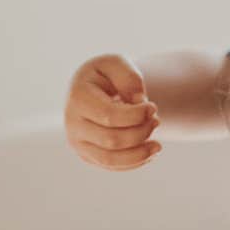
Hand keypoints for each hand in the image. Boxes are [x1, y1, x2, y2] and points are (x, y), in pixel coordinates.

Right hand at [66, 54, 162, 169]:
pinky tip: (149, 152)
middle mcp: (72, 123)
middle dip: (141, 132)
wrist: (95, 88)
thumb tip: (139, 102)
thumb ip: (129, 78)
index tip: (153, 107)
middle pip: (111, 140)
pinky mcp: (87, 155)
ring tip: (158, 145)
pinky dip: (134, 162)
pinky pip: (112, 166)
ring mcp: (78, 142)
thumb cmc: (108, 75)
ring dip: (139, 154)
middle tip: (157, 121)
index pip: (109, 116)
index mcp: (78, 98)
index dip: (136, 115)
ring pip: (110, 159)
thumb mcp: (118, 63)